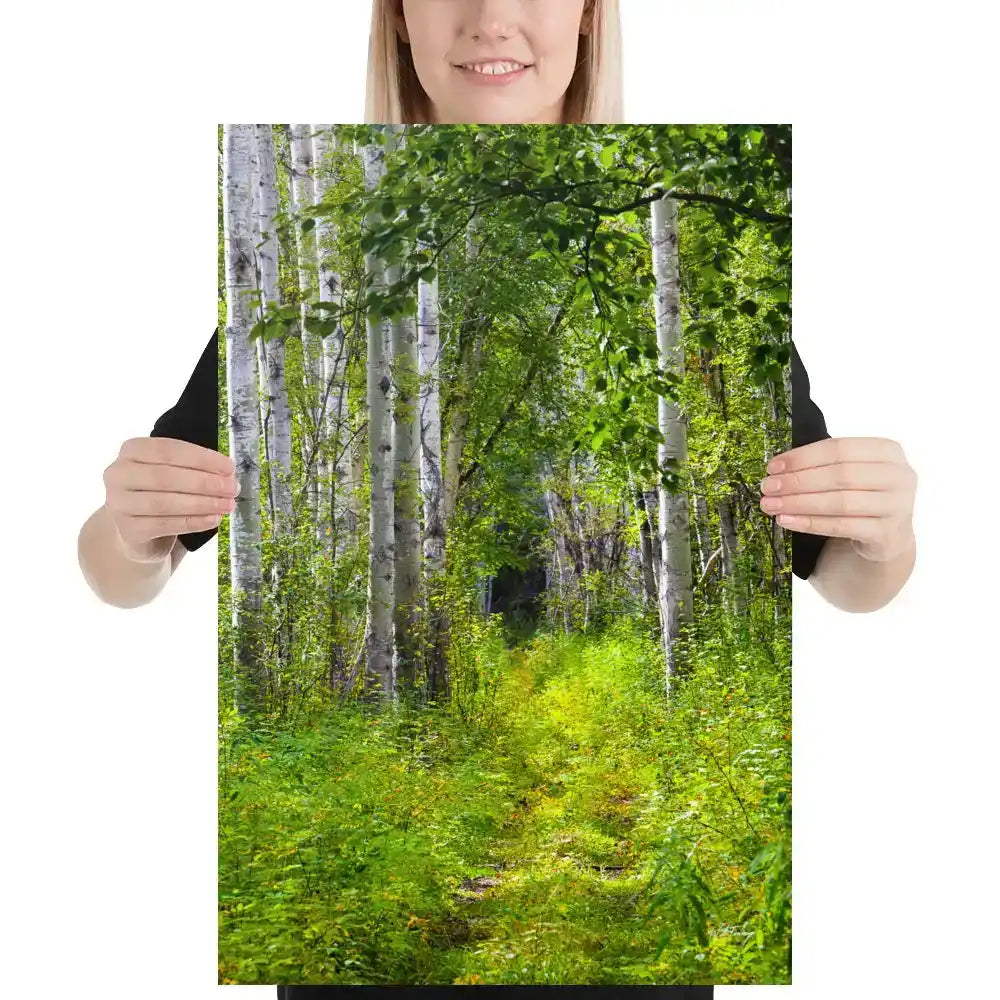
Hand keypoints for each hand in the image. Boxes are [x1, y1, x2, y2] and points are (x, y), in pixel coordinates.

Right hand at [103, 437, 236, 561]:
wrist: (139, 531)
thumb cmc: (162, 493)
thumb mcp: (174, 474)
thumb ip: (195, 469)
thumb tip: (228, 475)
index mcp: (132, 451)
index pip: (168, 450)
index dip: (202, 458)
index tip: (229, 467)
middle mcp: (118, 474)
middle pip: (166, 477)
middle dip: (205, 483)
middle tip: (232, 488)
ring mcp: (118, 503)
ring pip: (165, 502)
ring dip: (202, 503)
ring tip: (227, 505)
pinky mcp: (128, 530)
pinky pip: (165, 525)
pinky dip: (193, 522)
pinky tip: (213, 519)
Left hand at [759, 436, 916, 562]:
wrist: (888, 536)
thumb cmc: (862, 495)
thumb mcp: (851, 473)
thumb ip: (824, 465)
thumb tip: (777, 470)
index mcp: (889, 451)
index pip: (839, 448)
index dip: (802, 457)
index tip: (773, 466)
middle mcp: (900, 476)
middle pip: (839, 475)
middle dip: (797, 481)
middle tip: (768, 487)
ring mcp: (898, 506)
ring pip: (839, 502)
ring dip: (799, 503)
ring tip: (771, 505)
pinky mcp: (887, 534)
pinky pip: (841, 526)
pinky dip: (810, 523)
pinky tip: (787, 521)